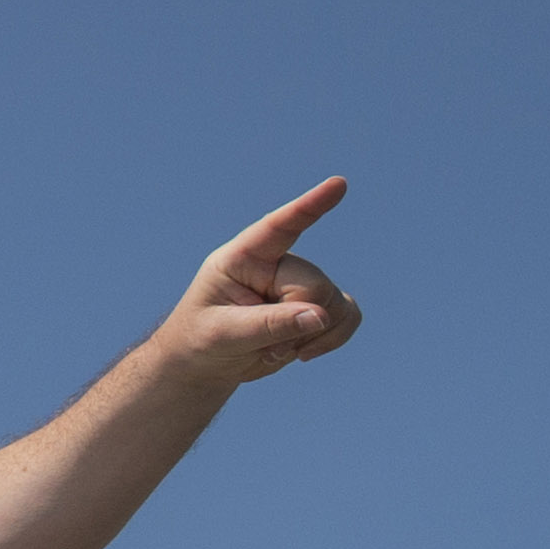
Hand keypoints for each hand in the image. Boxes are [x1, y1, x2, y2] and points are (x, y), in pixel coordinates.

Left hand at [156, 178, 360, 387]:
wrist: (204, 364)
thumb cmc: (201, 340)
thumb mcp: (223, 334)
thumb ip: (268, 324)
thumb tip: (319, 316)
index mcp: (242, 259)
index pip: (278, 227)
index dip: (309, 207)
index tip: (338, 184)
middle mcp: (274, 264)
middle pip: (314, 286)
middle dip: (295, 323)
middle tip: (263, 345)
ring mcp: (298, 283)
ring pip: (335, 303)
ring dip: (312, 336)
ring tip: (273, 349)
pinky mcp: (317, 305)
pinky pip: (349, 315)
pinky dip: (333, 338)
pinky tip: (302, 353)